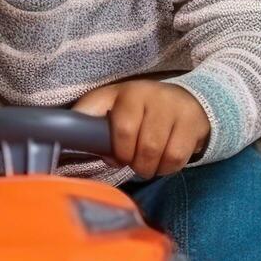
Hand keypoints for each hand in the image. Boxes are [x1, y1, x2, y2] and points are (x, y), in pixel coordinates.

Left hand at [72, 80, 209, 177]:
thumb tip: (69, 135)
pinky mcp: (192, 123)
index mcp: (126, 92)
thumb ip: (89, 115)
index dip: (117, 151)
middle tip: (134, 161)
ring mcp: (174, 108)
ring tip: (148, 162)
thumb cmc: (141, 108)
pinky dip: (167, 168)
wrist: (187, 100)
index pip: (121, 128)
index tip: (116, 157)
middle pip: (139, 147)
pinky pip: (176, 158)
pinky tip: (163, 161)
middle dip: (133, 162)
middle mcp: (151, 96)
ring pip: (157, 154)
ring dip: (149, 167)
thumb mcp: (112, 104)